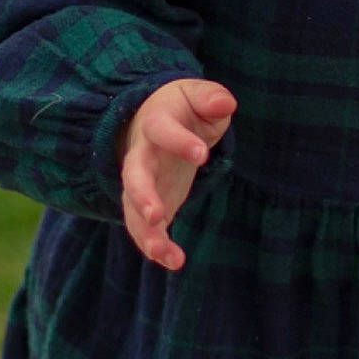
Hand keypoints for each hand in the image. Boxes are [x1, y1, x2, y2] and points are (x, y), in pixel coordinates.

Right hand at [119, 78, 235, 269]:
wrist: (155, 121)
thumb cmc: (183, 109)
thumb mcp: (198, 96)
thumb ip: (211, 99)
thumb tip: (225, 103)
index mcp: (156, 123)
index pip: (162, 130)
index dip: (180, 141)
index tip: (202, 154)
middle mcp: (142, 155)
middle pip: (134, 175)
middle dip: (142, 195)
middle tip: (156, 215)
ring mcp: (142, 183)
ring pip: (133, 209)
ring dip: (146, 232)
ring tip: (162, 253)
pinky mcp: (149, 205)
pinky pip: (146, 229)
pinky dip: (156, 247)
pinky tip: (174, 262)